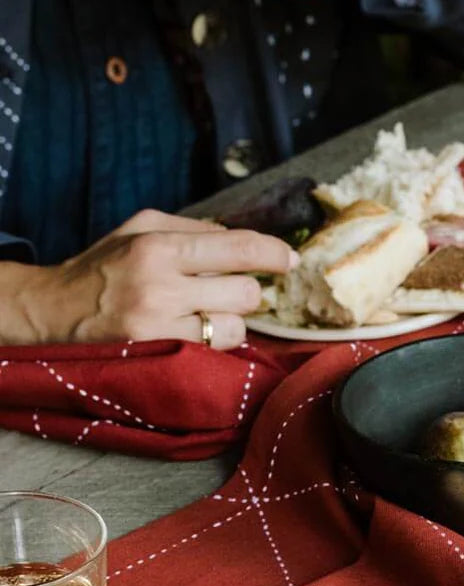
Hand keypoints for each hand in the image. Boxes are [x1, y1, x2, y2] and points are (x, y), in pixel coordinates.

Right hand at [2, 210, 295, 347]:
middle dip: (246, 292)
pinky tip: (195, 333)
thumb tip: (242, 239)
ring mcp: (161, 326)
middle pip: (247, 292)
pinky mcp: (161, 356)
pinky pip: (215, 352)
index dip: (273, 253)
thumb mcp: (140, 230)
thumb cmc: (102, 268)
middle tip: (227, 291)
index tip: (289, 260)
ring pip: (237, 327)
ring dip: (231, 322)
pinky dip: (215, 343)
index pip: (238, 247)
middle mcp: (162, 286)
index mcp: (159, 246)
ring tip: (203, 314)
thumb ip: (193, 229)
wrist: (52, 312)